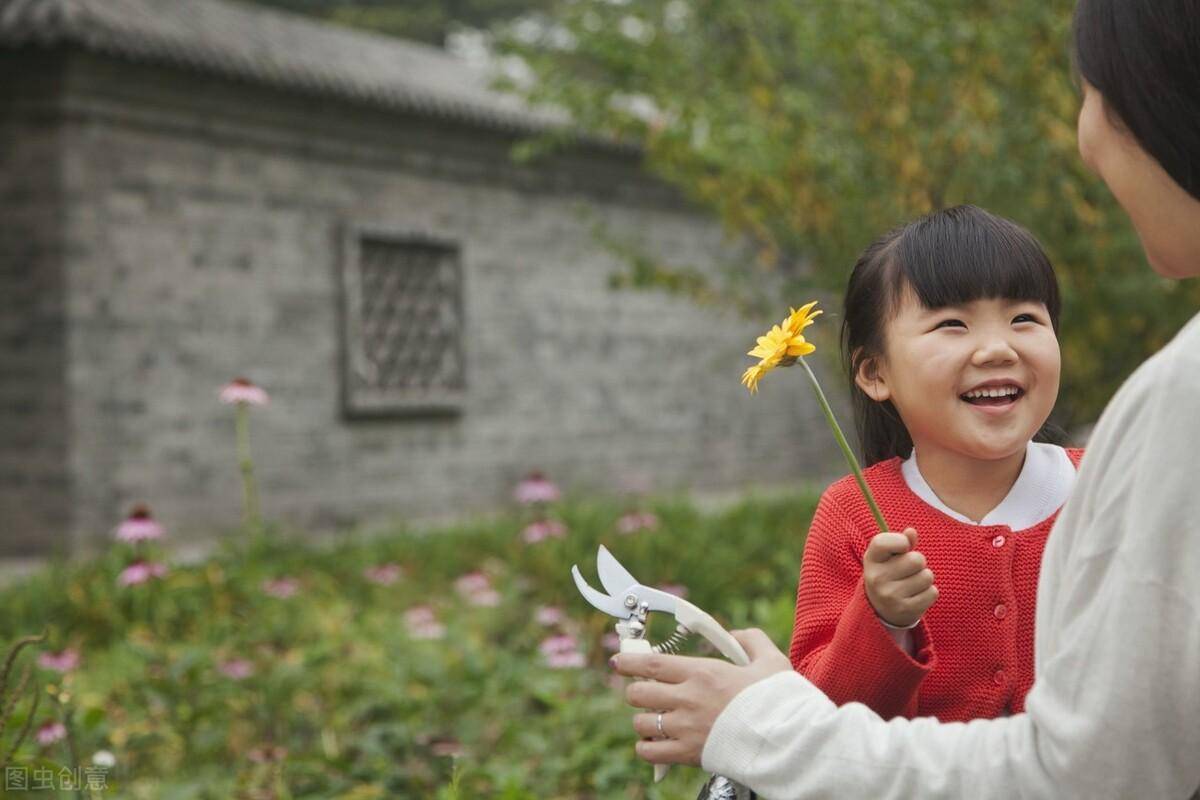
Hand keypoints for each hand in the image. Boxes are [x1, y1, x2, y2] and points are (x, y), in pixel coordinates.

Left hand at [610, 629, 790, 765]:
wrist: (786, 740)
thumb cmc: (779, 700)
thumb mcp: (770, 660)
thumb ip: (751, 640)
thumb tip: (736, 633)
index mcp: (703, 673)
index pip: (652, 664)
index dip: (629, 661)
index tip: (618, 660)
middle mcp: (688, 699)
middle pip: (639, 693)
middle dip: (636, 691)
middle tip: (644, 692)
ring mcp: (685, 728)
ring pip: (641, 723)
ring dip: (644, 720)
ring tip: (655, 720)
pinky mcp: (688, 754)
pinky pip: (650, 752)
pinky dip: (648, 748)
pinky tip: (657, 743)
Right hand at [863, 527, 937, 627]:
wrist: (880, 608)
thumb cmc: (888, 573)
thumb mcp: (888, 556)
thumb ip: (901, 541)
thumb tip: (911, 532)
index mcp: (871, 560)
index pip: (883, 542)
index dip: (900, 541)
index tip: (903, 547)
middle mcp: (877, 578)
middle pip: (916, 560)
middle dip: (919, 562)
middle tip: (910, 569)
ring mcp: (890, 596)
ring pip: (927, 577)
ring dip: (924, 578)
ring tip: (913, 583)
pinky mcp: (905, 610)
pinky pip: (932, 593)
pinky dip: (928, 592)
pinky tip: (916, 595)